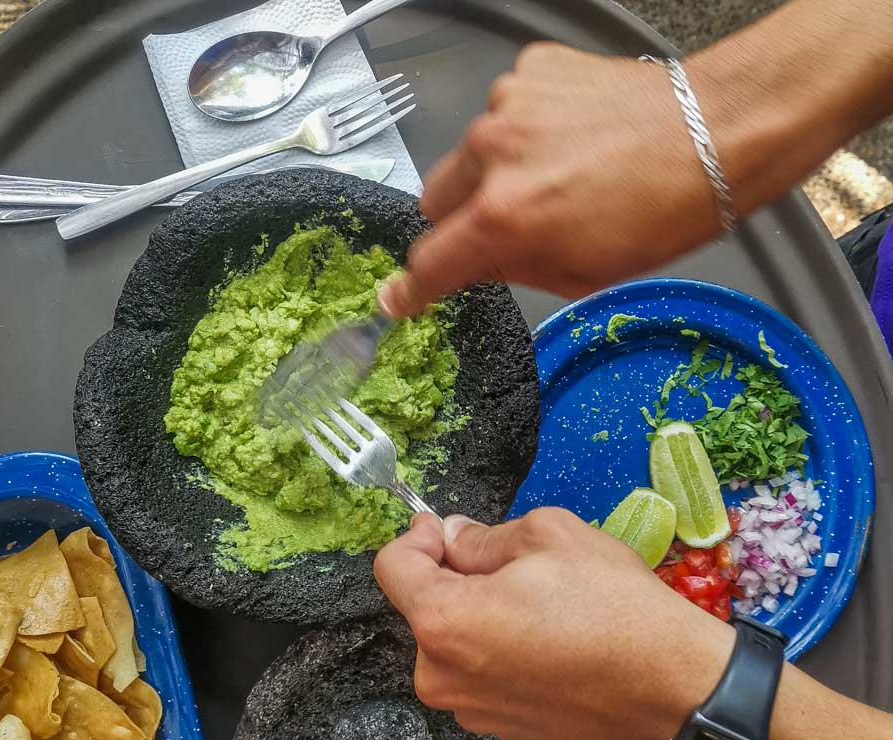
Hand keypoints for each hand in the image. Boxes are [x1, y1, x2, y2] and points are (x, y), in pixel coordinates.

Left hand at [373, 509, 733, 739]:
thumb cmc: (614, 610)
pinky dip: (502, 651)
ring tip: (542, 606)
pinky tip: (550, 641)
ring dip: (481, 616)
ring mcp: (471, 710)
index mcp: (443, 623)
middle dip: (456, 579)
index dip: (418, 537)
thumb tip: (454, 539)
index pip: (392, 568)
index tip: (444, 529)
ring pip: (455, 643)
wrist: (671, 689)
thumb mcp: (549, 537)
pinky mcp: (501, 728)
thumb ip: (483, 536)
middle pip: (425, 608)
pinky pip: (483, 675)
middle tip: (515, 566)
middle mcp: (442, 676)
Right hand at [378, 43, 719, 316]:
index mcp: (503, 217)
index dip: (412, 289)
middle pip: (434, 201)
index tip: (397, 299)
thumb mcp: (580, 273)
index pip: (430, 261)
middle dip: (458, 223)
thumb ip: (511, 268)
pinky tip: (570, 141)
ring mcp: (508, 104)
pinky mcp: (531, 69)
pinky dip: (524, 133)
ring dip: (493, 174)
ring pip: (470, 155)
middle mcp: (493, 154)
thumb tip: (475, 263)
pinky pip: (505, 113)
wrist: (713, 132)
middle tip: (504, 231)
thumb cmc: (660, 213)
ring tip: (555, 178)